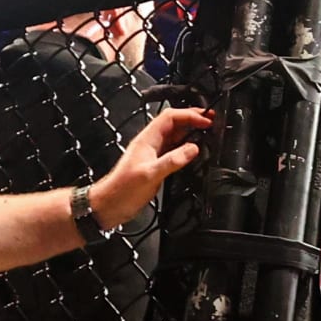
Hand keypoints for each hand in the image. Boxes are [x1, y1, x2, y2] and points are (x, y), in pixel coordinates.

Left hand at [89, 107, 212, 226]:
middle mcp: (150, 144)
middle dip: (192, 119)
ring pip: (175, 136)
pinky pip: (174, 150)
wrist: (109, 205)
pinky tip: (194, 152)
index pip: (170, 117)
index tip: (206, 121)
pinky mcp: (156, 165)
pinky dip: (186, 147)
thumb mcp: (150, 174)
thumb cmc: (121, 190)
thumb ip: (172, 161)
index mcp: (147, 140)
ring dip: (191, 132)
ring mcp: (153, 154)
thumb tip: (193, 148)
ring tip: (206, 133)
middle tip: (211, 121)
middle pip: (174, 123)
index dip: (189, 115)